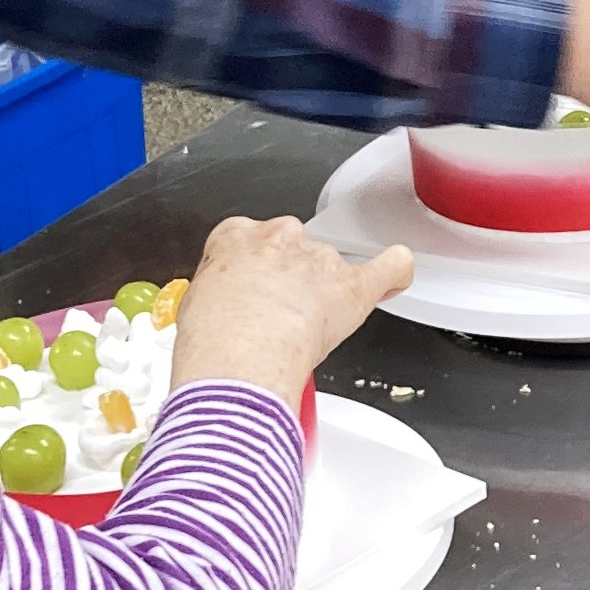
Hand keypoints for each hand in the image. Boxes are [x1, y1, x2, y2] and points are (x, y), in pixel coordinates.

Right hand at [168, 217, 413, 402]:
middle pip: (294, 249)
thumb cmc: (212, 337)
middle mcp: (281, 237)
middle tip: (276, 317)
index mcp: (236, 235)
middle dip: (290, 280)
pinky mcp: (353, 285)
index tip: (253, 293)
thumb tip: (228, 310)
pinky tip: (394, 279)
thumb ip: (221, 292)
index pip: (251, 241)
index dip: (255, 272)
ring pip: (332, 266)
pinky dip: (395, 273)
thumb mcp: (194, 303)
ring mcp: (319, 259)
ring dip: (325, 292)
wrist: (239, 354)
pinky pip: (388, 268)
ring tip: (306, 331)